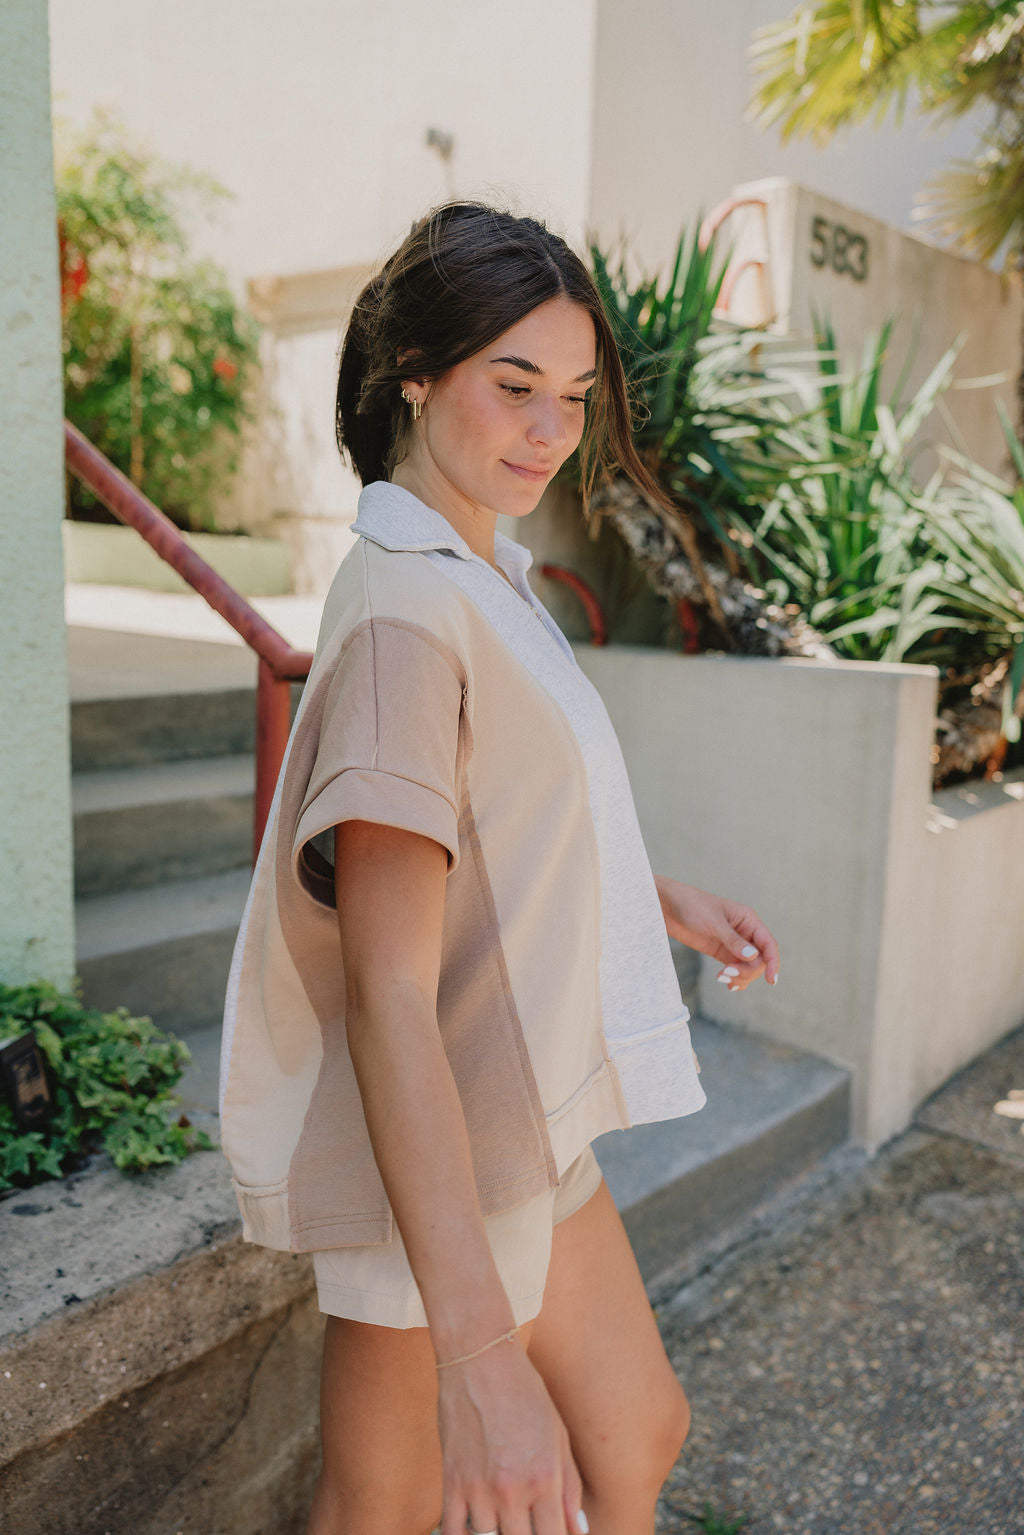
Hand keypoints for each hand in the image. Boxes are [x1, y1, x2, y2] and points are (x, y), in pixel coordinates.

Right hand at [438, 1338, 586, 1534]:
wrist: (480, 1358)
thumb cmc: (524, 1392)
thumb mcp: (558, 1435)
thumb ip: (570, 1487)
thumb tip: (579, 1529)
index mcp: (545, 1479)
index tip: (553, 1533)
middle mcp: (512, 1490)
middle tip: (528, 1523)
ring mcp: (479, 1489)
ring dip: (498, 1532)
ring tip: (505, 1517)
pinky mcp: (452, 1481)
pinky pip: (454, 1531)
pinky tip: (476, 1528)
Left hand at [655, 875, 779, 991]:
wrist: (667, 906)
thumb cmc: (691, 905)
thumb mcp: (713, 922)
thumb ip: (732, 940)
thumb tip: (753, 956)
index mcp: (748, 919)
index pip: (769, 944)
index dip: (773, 962)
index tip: (771, 980)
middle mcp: (744, 932)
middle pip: (759, 960)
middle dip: (748, 970)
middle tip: (726, 972)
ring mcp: (733, 943)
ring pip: (748, 967)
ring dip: (740, 977)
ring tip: (722, 977)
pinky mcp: (720, 952)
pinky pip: (735, 969)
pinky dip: (735, 979)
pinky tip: (727, 984)